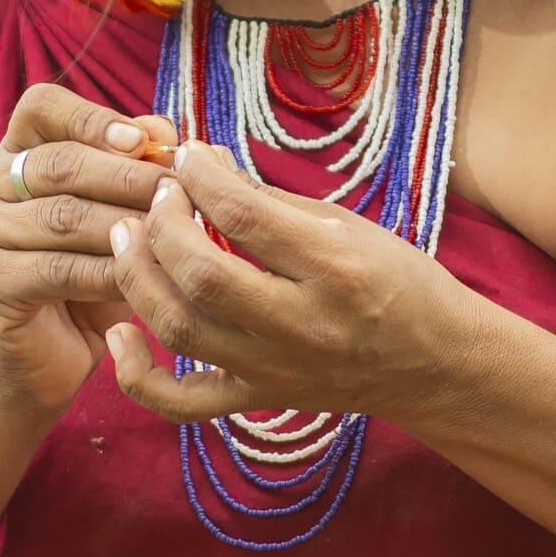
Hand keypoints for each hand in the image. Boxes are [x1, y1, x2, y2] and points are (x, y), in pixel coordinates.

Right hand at [0, 83, 174, 421]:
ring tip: (176, 237)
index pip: (41, 107)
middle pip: (61, 162)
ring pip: (65, 216)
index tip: (145, 141)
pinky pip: (60, 268)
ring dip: (128, 225)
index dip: (94, 118)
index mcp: (11, 158)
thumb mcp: (113, 222)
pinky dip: (110, 272)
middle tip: (182, 195)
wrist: (36, 368)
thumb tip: (165, 128)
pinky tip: (146, 280)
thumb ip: (132, 171)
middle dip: (130, 177)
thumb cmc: (84, 286)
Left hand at [103, 141, 464, 428]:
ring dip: (138, 276)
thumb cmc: (396, 281)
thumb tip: (204, 164)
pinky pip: (181, 402)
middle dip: (162, 224)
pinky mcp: (257, 400)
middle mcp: (302, 325)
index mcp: (335, 269)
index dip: (202, 176)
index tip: (189, 154)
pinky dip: (137, 375)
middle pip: (202, 275)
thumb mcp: (348, 226)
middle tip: (156, 194)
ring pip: (180, 329)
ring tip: (126, 234)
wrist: (433, 364)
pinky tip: (121, 334)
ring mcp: (275, 370)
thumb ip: (270, 201)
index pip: (245, 215)